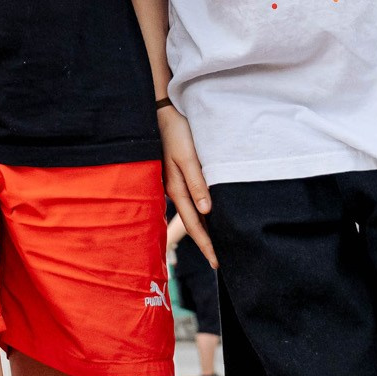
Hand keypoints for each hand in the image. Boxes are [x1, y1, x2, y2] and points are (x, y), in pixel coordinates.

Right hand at [159, 106, 216, 269]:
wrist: (159, 112)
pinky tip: (204, 215)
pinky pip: (188, 201)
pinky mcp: (174, 175)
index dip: (206, 244)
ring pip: (190, 213)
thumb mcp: (187, 157)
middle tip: (217, 261)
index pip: (195, 224)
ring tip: (214, 244)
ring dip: (202, 229)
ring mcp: (172, 183)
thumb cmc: (175, 132)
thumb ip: (196, 183)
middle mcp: (173, 190)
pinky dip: (197, 213)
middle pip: (192, 223)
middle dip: (204, 242)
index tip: (217, 262)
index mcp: (176, 189)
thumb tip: (207, 212)